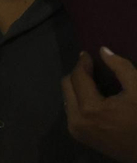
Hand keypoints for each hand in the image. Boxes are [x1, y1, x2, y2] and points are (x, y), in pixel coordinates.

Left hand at [64, 48, 136, 162]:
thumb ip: (121, 67)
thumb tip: (102, 50)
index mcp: (90, 108)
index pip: (78, 77)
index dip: (82, 63)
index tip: (87, 54)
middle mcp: (77, 120)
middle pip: (67, 85)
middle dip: (78, 74)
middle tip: (91, 67)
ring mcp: (76, 130)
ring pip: (67, 97)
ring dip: (77, 87)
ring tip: (92, 81)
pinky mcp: (79, 137)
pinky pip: (71, 110)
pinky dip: (78, 100)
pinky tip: (92, 96)